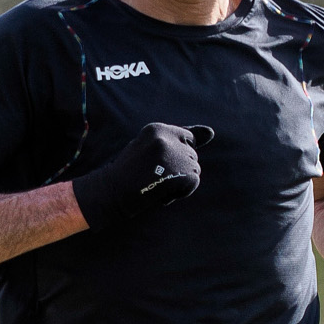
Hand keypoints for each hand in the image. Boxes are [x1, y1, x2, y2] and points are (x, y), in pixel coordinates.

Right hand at [73, 123, 214, 232]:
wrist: (112, 194)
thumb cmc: (127, 173)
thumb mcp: (147, 149)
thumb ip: (179, 139)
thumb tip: (212, 132)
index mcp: (157, 129)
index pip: (186, 138)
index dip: (177, 155)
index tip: (163, 166)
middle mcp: (168, 138)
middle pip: (191, 155)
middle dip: (177, 169)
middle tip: (152, 177)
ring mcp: (176, 156)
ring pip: (193, 169)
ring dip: (179, 181)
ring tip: (156, 184)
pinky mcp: (183, 173)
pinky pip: (193, 182)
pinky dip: (181, 192)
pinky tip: (162, 193)